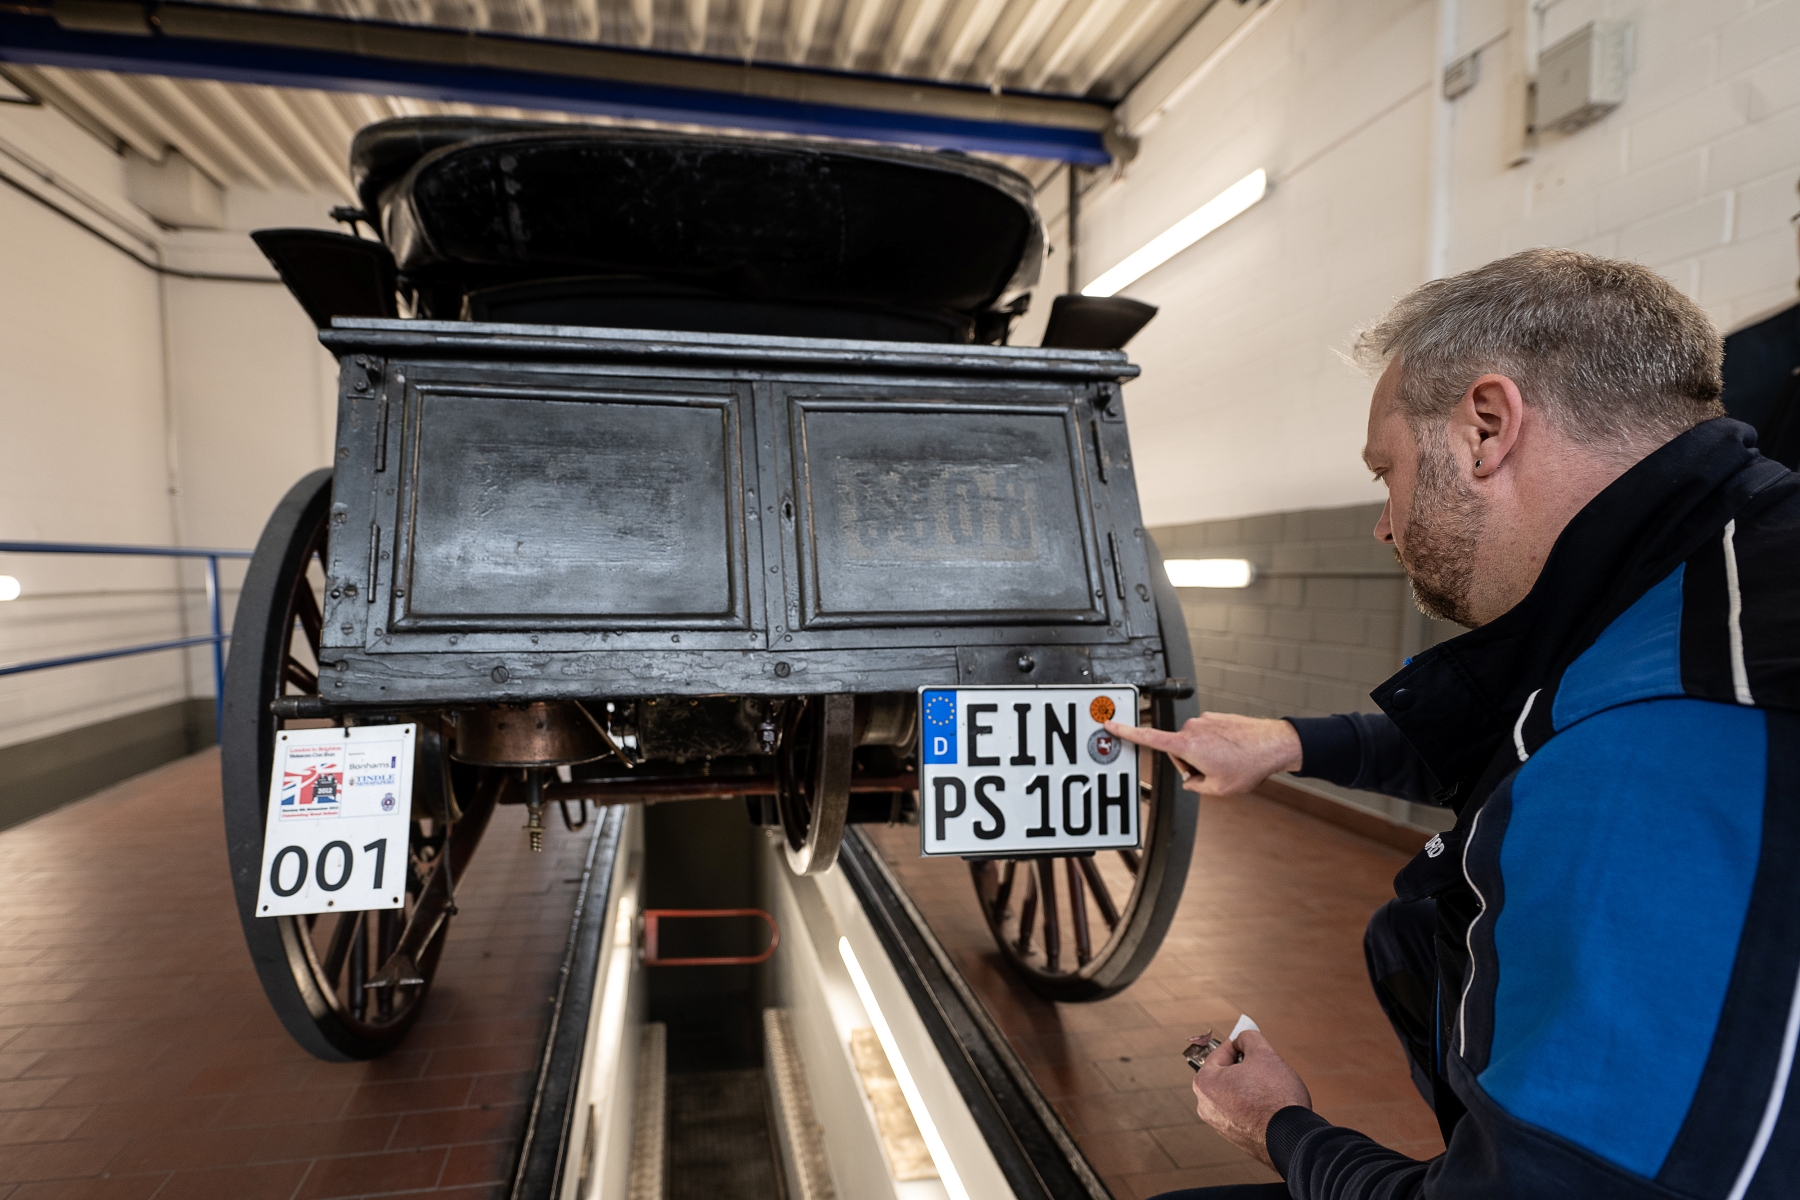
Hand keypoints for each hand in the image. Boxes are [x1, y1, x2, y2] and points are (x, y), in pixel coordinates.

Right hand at [1105, 712, 1302, 794]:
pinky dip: (1217, 746)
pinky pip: (1208, 735)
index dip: (1126, 733)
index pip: (1148, 738)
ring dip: (1205, 755)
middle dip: (1190, 763)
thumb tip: (1190, 781)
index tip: (1110, 725)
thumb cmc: (1249, 765)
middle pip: (1177, 749)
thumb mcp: (1218, 789)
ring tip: (1228, 763)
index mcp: (1186, 744)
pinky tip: (1233, 753)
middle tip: (1213, 772)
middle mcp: (1193, 728)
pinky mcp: (1217, 717)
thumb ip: (1195, 787)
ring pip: (1194, 743)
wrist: (1274, 744)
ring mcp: (1206, 720)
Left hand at [1192, 1029, 1312, 1169]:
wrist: (1292, 1137)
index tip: (1249, 1041)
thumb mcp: (1264, 1054)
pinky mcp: (1235, 1138)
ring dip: (1249, 1087)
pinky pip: (1242, 1113)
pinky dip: (1253, 1106)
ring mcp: (1220, 1125)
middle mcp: (1206, 1106)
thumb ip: (1249, 1038)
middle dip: (1244, 1068)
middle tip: (1263, 1064)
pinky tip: (1270, 1106)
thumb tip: (1244, 1038)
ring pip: (1234, 1094)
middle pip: (1226, 1075)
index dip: (1238, 1044)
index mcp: (1205, 1083)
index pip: (1220, 1053)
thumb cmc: (1276, 1098)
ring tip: (1270, 1087)